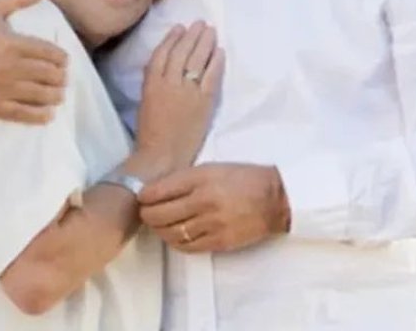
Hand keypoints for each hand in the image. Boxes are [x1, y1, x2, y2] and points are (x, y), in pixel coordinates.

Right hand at [0, 0, 67, 123]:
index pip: (49, 53)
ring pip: (40, 95)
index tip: (64, 62)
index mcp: (13, 43)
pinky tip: (48, 114)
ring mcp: (3, 88)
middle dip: (60, 78)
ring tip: (58, 95)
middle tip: (62, 79)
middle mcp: (11, 67)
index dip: (61, 58)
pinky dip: (40, 115)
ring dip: (54, 96)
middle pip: (48, 75)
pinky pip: (24, 113)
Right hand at [131, 22, 223, 176]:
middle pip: (182, 51)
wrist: (161, 158)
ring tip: (211, 31)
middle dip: (192, 35)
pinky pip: (211, 76)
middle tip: (201, 24)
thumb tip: (163, 67)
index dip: (172, 39)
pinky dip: (216, 62)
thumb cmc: (150, 134)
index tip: (180, 28)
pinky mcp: (204, 102)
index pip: (162, 53)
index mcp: (151, 83)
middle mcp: (169, 82)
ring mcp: (187, 91)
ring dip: (205, 43)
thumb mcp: (145, 102)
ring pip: (197, 59)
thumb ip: (153, 83)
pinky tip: (220, 52)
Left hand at [138, 163, 288, 252]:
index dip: (144, 196)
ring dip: (159, 230)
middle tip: (144, 212)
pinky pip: (188, 246)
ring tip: (157, 225)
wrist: (275, 198)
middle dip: (147, 215)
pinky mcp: (219, 241)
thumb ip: (185, 178)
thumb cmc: (243, 178)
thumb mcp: (212, 168)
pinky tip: (173, 236)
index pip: (160, 190)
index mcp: (201, 178)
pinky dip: (175, 242)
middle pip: (161, 214)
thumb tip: (157, 189)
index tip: (140, 196)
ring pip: (172, 233)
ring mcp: (212, 224)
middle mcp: (204, 201)